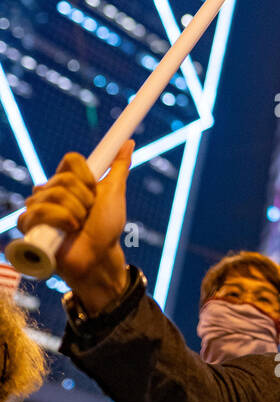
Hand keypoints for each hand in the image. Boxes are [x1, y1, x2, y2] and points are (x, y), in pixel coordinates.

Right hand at [16, 142, 134, 312]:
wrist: (99, 257)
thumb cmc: (106, 227)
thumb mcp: (115, 194)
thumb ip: (119, 167)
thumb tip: (128, 143)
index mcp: (70, 181)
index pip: (70, 160)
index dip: (85, 174)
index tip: (94, 188)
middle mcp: (51, 191)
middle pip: (62, 179)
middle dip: (83, 199)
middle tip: (87, 214)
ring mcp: (38, 208)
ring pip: (52, 195)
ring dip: (74, 212)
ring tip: (78, 226)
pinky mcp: (29, 226)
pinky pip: (37, 212)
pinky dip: (58, 220)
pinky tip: (67, 231)